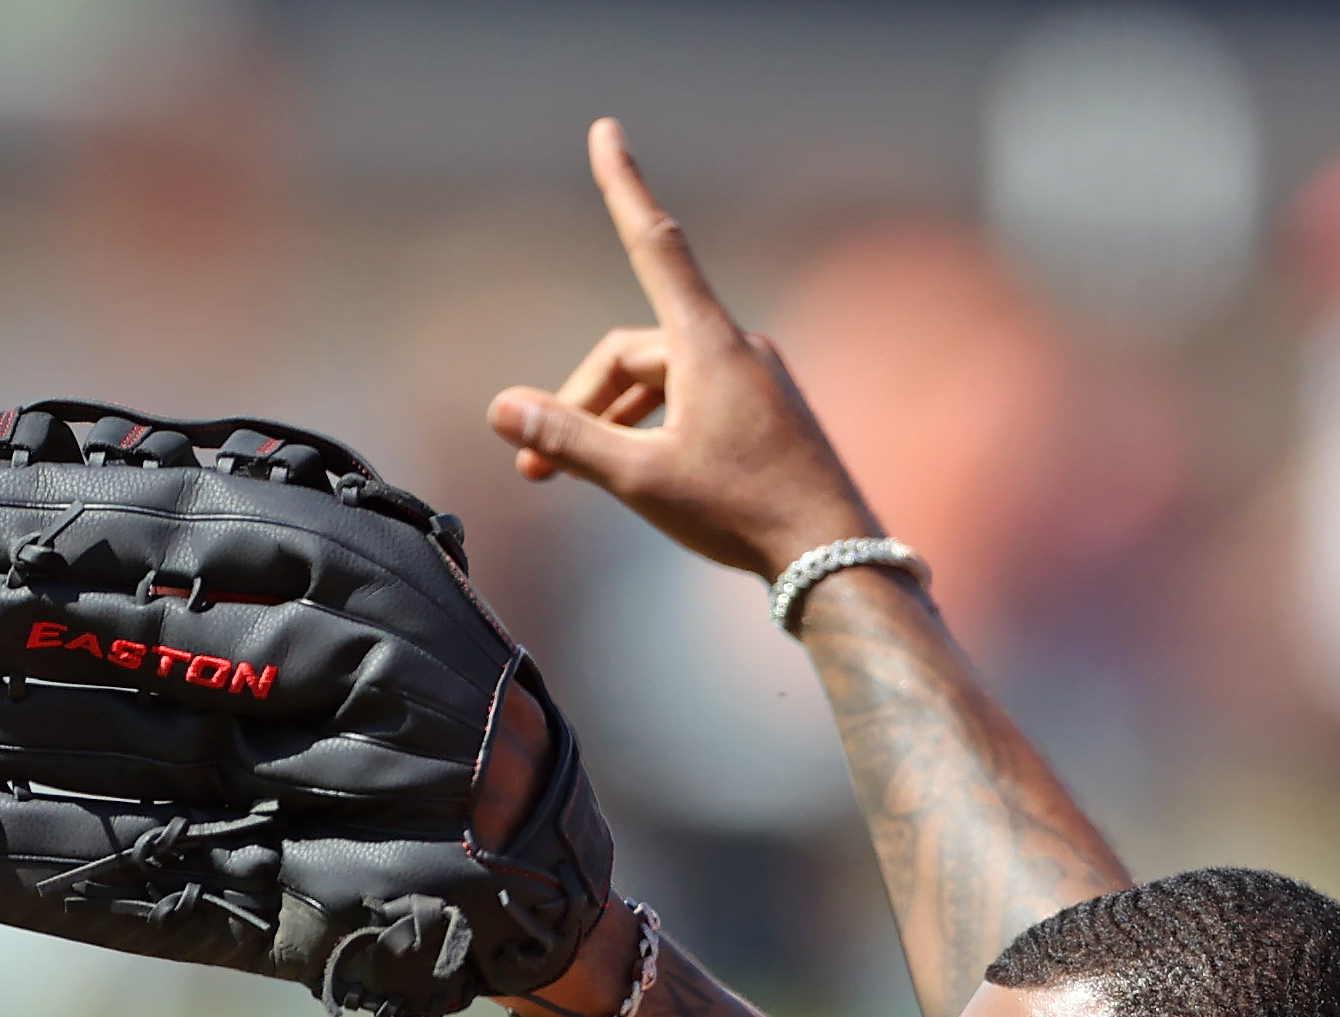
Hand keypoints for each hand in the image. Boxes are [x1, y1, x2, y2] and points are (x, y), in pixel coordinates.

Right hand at [488, 118, 886, 581]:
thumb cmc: (744, 515)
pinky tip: (644, 478)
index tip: (606, 130)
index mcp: (706, 343)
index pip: (652, 242)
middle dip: (581, 402)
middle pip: (634, 353)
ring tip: (575, 480)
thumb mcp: (642, 478)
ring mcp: (756, 381)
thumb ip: (569, 439)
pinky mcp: (769, 415)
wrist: (838, 562)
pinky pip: (695, 404)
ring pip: (663, 384)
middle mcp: (735, 348)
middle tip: (535, 468)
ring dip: (614, 424)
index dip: (623, 185)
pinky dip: (656, 430)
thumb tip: (501, 408)